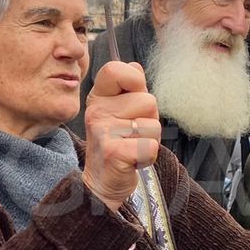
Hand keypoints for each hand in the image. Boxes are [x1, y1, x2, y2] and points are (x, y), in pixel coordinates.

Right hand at [80, 61, 160, 211]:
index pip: (115, 69)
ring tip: (132, 146)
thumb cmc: (115, 145)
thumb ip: (128, 89)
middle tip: (132, 133)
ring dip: (150, 139)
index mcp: (99, 98)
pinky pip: (151, 145)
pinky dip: (148, 156)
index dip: (134, 79)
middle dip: (150, 119)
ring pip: (153, 124)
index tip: (133, 96)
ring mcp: (103, 132)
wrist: (101, 184)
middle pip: (148, 100)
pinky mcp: (114, 153)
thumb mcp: (117, 113)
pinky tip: (132, 160)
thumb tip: (135, 66)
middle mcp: (97, 112)